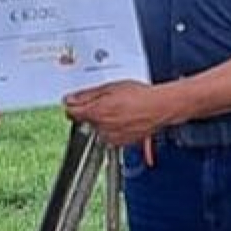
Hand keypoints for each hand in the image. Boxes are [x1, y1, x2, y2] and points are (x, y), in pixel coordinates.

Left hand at [63, 81, 177, 146]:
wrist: (160, 107)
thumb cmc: (140, 95)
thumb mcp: (110, 88)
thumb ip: (86, 95)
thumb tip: (70, 99)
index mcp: (97, 113)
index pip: (72, 113)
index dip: (72, 106)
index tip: (74, 102)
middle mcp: (102, 129)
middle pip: (87, 121)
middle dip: (92, 112)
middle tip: (107, 101)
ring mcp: (113, 137)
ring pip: (99, 129)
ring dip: (104, 121)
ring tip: (119, 110)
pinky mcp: (123, 142)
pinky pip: (112, 136)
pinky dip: (115, 129)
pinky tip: (125, 119)